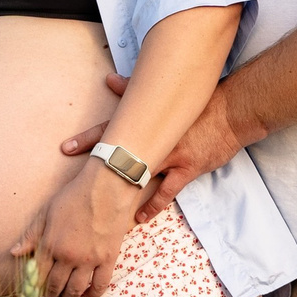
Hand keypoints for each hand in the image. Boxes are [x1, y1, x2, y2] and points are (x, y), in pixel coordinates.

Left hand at [9, 158, 143, 296]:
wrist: (107, 185)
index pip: (39, 276)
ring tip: (69, 293)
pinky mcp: (109, 258)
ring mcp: (90, 259)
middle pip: (57, 286)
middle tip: (53, 291)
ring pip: (77, 289)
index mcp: (51, 244)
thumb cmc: (75, 195)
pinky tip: (88, 294)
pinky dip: (93, 294)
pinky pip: (101, 285)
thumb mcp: (47, 212)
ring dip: (70, 296)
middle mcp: (69, 256)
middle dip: (52, 292)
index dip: (37, 285)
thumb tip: (14, 253)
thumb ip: (31, 235)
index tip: (38, 287)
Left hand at [59, 76, 248, 226]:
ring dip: (122, 192)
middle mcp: (156, 139)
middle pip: (119, 155)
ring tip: (102, 210)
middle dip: (96, 167)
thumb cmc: (198, 102)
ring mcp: (170, 155)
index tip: (66, 148)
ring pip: (140, 176)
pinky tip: (138, 218)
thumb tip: (109, 78)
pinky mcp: (187, 169)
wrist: (230, 112)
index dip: (88, 139)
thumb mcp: (166, 95)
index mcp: (148, 122)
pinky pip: (166, 192)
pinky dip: (152, 205)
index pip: (111, 130)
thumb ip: (133, 89)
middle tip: (73, 184)